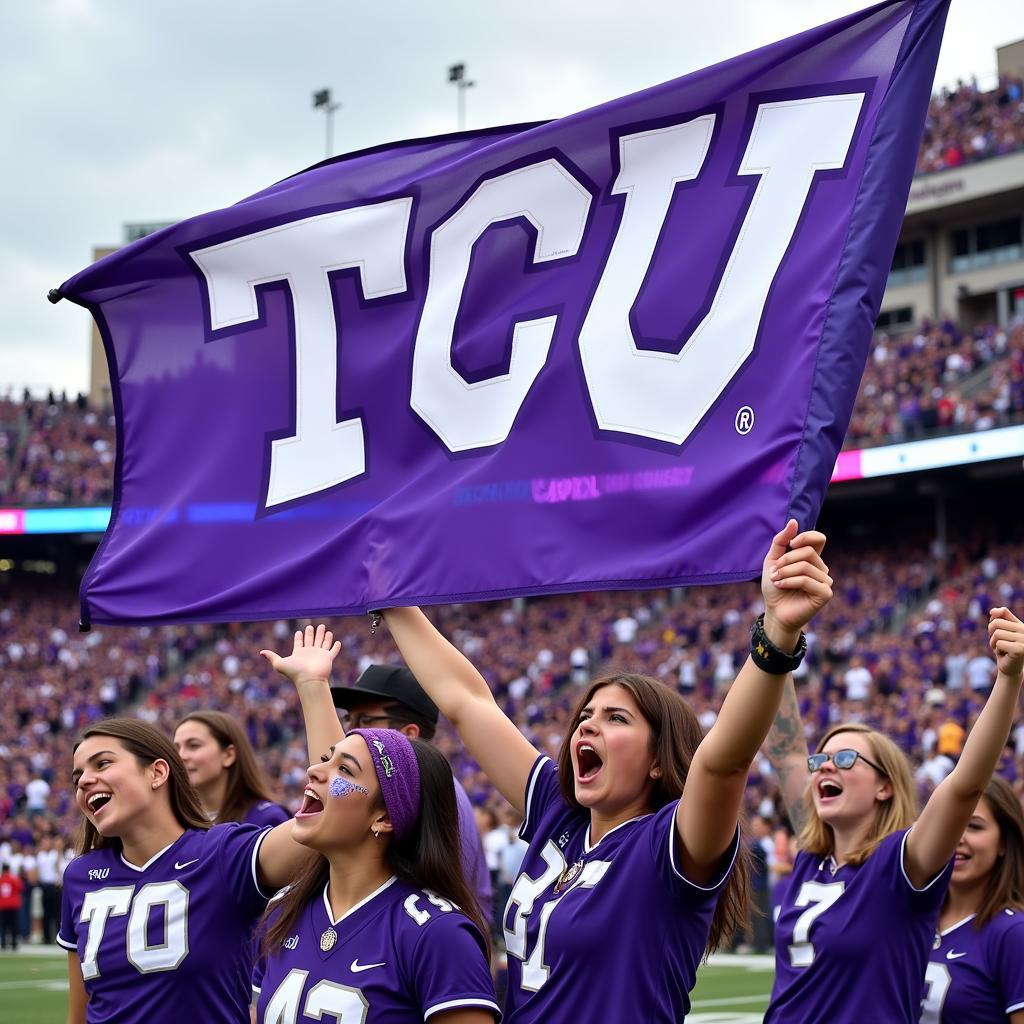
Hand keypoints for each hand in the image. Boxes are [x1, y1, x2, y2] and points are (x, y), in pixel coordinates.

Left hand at [260, 624, 340, 686]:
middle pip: (311, 640)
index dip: (299, 637)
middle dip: (311, 633)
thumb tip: (261, 652)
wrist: (309, 679)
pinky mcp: (328, 658)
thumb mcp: (280, 663)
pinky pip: (333, 651)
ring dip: (323, 635)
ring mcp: (319, 655)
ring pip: (322, 643)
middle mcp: (310, 653)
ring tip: (324, 627)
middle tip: (310, 626)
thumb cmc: (295, 672)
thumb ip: (272, 656)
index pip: (299, 643)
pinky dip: (335, 646)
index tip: (299, 631)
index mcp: (299, 653)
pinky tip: (337, 642)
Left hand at [761, 519, 832, 646]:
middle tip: (774, 572)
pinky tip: (782, 586)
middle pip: (807, 552)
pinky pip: (807, 580)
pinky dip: (790, 582)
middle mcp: (821, 568)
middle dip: (786, 559)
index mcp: (812, 559)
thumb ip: (781, 541)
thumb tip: (794, 521)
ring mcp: (825, 581)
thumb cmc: (775, 586)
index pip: (819, 539)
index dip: (806, 536)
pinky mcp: (825, 594)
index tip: (791, 543)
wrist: (775, 611)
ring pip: (805, 566)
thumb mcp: (772, 560)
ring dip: (785, 572)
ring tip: (776, 581)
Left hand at [989, 607, 1023, 679]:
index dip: (993, 624)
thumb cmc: (1004, 648)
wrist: (1010, 668)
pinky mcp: (1020, 650)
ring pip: (997, 634)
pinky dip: (998, 650)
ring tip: (1002, 650)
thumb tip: (992, 611)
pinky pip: (999, 644)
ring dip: (994, 644)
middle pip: (996, 623)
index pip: (1002, 612)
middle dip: (992, 634)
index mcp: (1022, 625)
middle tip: (999, 644)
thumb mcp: (1001, 631)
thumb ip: (999, 618)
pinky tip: (1005, 655)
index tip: (999, 634)